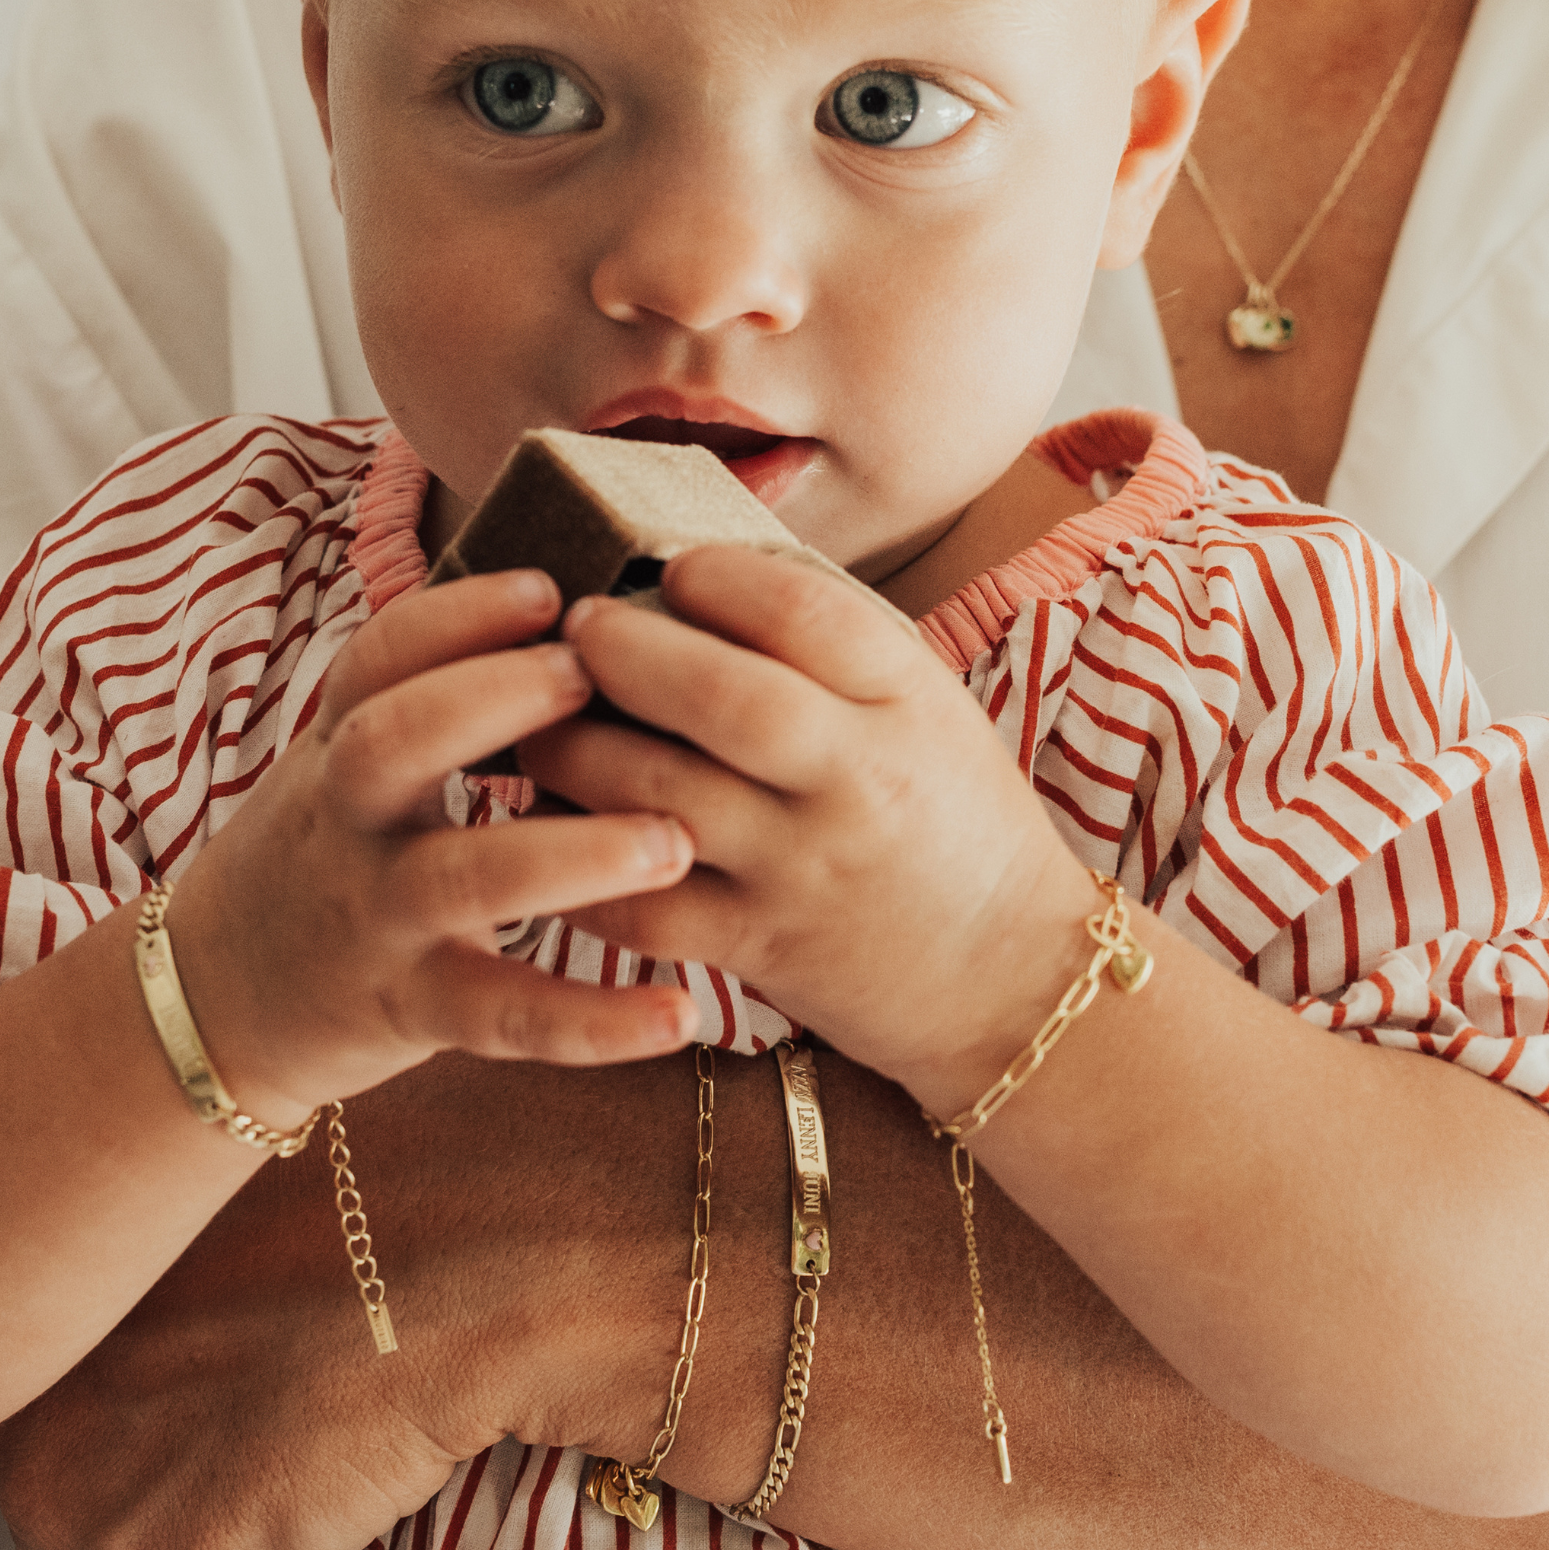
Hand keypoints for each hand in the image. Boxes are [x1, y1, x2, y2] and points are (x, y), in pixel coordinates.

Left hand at [0, 1045, 718, 1549]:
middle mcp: (37, 1413)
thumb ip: (199, 1263)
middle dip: (133, 1527)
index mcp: (59, 1311)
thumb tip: (226, 1291)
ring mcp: (91, 1508)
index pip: (52, 1425)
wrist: (473, 1261)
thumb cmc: (388, 1199)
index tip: (193, 1452)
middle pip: (54, 1524)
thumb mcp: (243, 1199)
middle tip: (233, 1509)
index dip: (129, 1445)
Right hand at [164, 569, 698, 1125]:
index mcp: (341, 749)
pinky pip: (504, 1017)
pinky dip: (592, 1023)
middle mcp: (350, 824)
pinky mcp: (413, 1009)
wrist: (222, 997)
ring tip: (674, 842)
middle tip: (592, 676)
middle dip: (489, 702)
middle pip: (393, 745)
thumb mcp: (350, 766)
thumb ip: (433, 702)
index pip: (377, 660)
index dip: (455, 618)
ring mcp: (377, 919)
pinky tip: (678, 1014)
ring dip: (570, 856)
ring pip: (462, 879)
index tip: (546, 590)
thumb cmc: (330, 856)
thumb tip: (581, 622)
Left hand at [519, 546, 1076, 1103]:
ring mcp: (802, 870)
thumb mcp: (928, 711)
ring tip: (539, 722)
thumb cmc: (956, 827)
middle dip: (622, 649)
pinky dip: (580, 869)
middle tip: (576, 628)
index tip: (671, 571)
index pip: (802, 612)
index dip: (716, 577)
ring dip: (573, 750)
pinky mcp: (760, 950)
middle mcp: (855, 782)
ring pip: (657, 796)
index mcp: (906, 703)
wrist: (1009, 978)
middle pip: (718, 697)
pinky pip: (643, 908)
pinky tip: (553, 831)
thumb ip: (835, 651)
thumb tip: (704, 579)